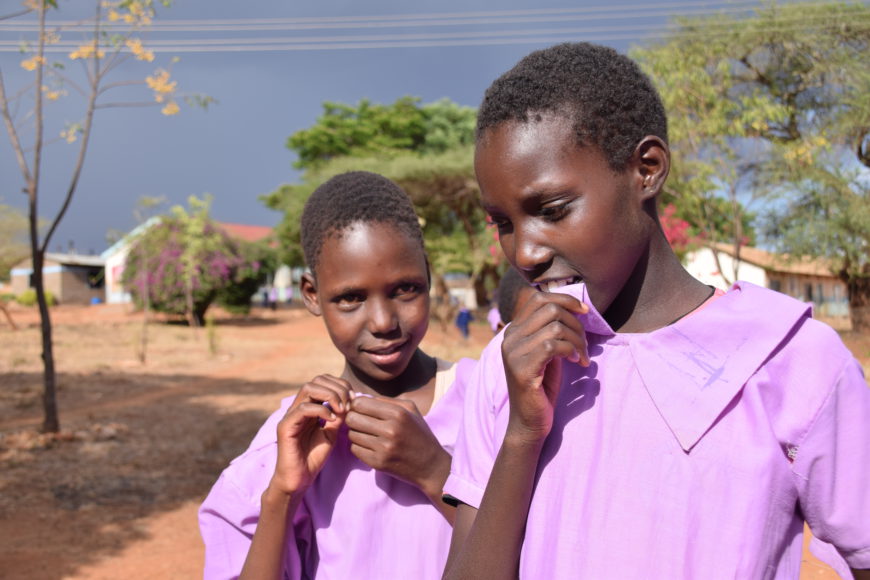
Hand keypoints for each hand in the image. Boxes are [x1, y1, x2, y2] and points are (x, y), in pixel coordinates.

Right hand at [269, 375, 351, 495]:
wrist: (298, 479)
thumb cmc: (314, 457)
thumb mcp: (331, 433)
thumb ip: (338, 416)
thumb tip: (350, 401)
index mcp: (309, 406)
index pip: (323, 381)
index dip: (340, 385)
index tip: (354, 399)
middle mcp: (298, 407)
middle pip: (316, 380)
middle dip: (337, 387)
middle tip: (349, 403)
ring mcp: (291, 415)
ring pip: (308, 388)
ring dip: (330, 395)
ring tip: (342, 410)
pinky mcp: (286, 426)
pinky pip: (303, 408)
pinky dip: (321, 410)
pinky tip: (332, 420)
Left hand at [345, 396, 450, 500]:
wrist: (430, 465)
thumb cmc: (419, 433)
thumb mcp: (410, 410)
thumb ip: (386, 400)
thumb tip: (361, 398)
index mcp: (398, 413)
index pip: (360, 403)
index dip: (356, 405)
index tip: (360, 409)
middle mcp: (390, 430)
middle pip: (352, 418)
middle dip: (353, 418)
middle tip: (361, 422)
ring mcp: (383, 448)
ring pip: (352, 434)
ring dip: (356, 433)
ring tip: (368, 434)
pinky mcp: (378, 463)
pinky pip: (355, 450)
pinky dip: (359, 447)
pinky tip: (370, 446)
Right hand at [501, 291, 588, 442]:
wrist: (529, 421)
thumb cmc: (543, 386)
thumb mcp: (547, 352)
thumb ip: (552, 330)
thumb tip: (574, 307)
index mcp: (514, 330)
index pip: (538, 298)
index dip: (565, 299)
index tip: (585, 312)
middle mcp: (509, 338)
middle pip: (549, 308)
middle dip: (575, 323)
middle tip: (584, 344)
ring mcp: (513, 353)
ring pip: (555, 327)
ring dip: (577, 340)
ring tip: (582, 357)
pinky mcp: (522, 369)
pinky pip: (553, 346)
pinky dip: (571, 351)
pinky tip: (577, 362)